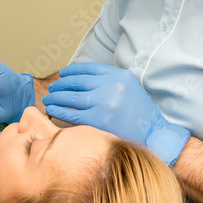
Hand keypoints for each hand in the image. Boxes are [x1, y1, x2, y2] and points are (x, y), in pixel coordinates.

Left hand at [43, 62, 189, 165]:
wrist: (154, 134)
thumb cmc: (138, 112)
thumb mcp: (128, 87)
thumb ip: (107, 81)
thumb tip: (77, 79)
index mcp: (120, 75)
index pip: (88, 68)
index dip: (72, 71)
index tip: (62, 74)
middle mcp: (113, 86)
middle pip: (77, 82)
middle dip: (61, 85)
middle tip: (52, 89)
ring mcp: (106, 103)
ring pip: (72, 97)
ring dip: (56, 97)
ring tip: (48, 99)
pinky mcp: (99, 120)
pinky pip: (73, 114)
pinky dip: (59, 111)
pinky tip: (52, 110)